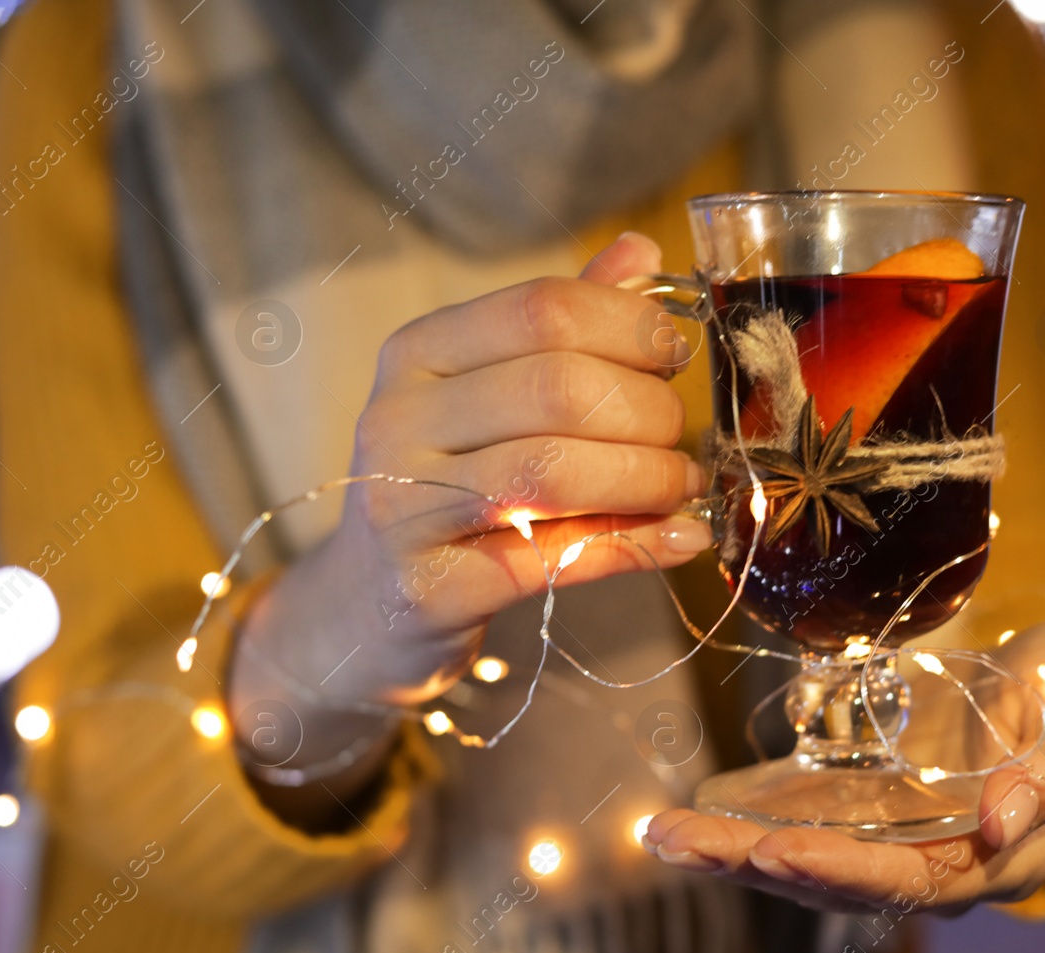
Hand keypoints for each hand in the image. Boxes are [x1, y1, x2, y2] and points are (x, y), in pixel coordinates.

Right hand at [229, 234, 710, 796]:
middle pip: (558, 388)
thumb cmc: (442, 487)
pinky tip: (680, 540)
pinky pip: (554, 558)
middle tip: (680, 441)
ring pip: (555, 471)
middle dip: (648, 413)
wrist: (363, 606)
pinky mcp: (430, 587)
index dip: (631, 326)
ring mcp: (403, 506)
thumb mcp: (484, 396)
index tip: (673, 357)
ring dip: (647, 480)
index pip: (543, 308)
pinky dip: (634, 546)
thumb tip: (643, 255)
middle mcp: (397, 419)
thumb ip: (559, 330)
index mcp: (417, 352)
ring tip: (681, 488)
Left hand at [643, 620, 1044, 914]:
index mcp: (996, 857)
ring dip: (729, 851)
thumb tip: (1004, 820)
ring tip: (660, 835)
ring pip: (804, 859)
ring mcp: (892, 838)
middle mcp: (936, 864)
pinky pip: (793, 826)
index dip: (845, 872)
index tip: (778, 851)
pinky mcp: (861, 809)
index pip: (913, 883)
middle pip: (837, 882)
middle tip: (679, 844)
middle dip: (754, 865)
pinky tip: (682, 815)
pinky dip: (740, 822)